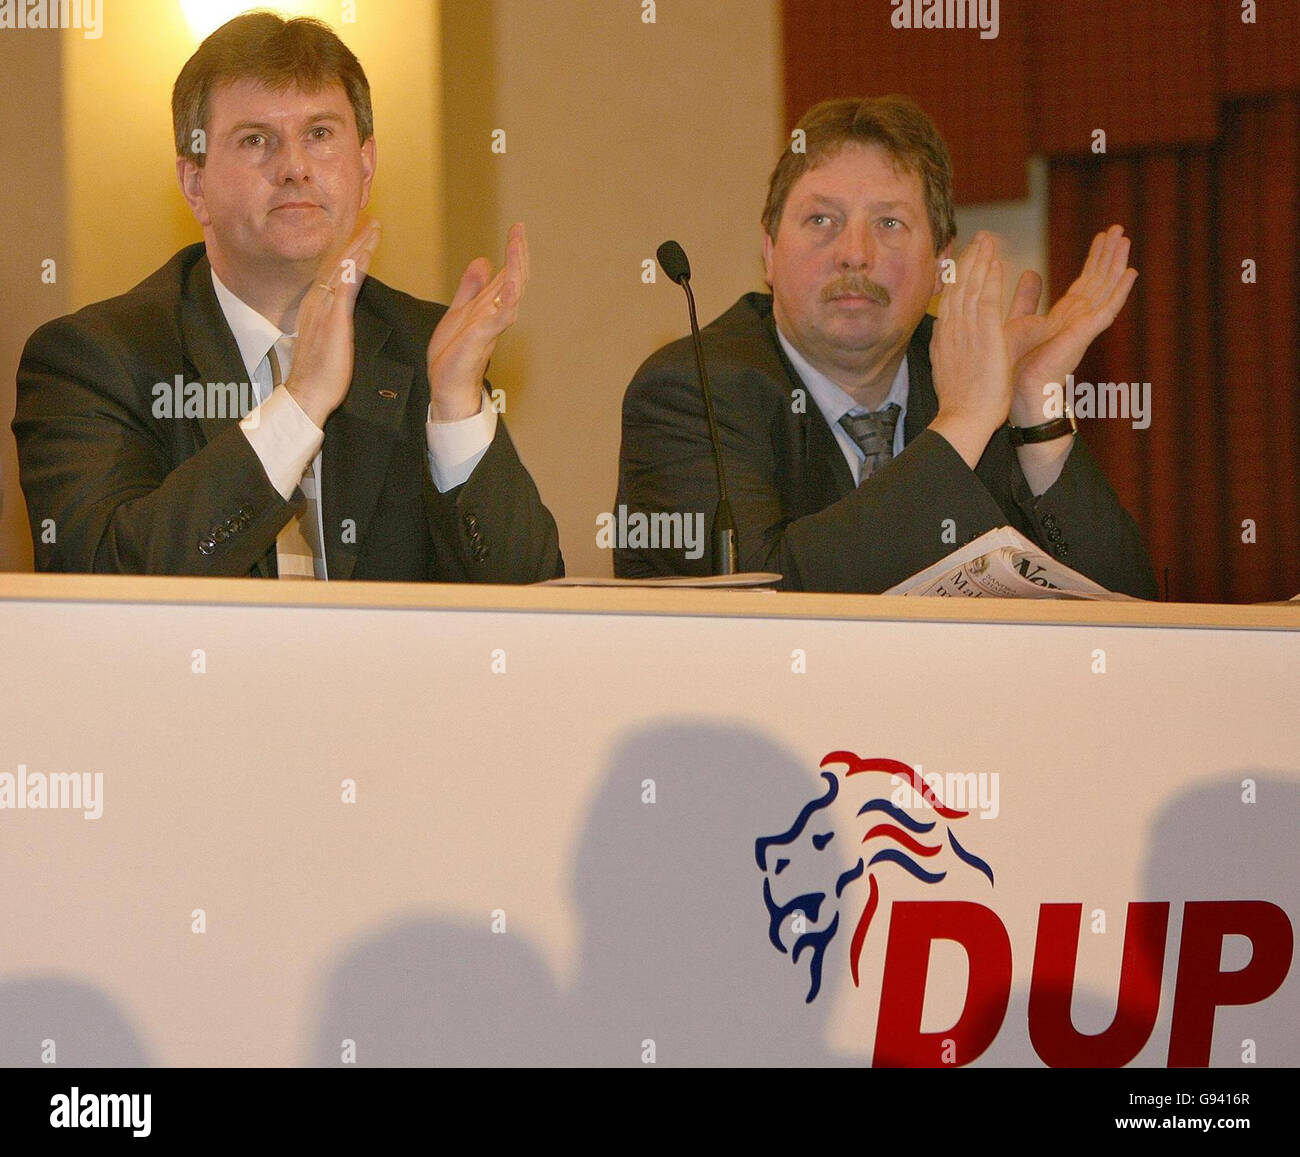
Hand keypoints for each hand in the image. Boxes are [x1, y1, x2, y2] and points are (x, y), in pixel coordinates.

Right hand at [284, 219, 381, 428]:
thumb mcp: (325, 343)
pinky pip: (346, 285)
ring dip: (359, 245)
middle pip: (336, 262)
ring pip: (342, 267)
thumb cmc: (319, 375)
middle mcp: (316, 301)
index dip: (345, 251)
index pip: (332, 272)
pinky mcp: (334, 319)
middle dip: (354, 239)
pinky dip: (356, 266)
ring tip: (374, 226)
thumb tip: (338, 322)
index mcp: (314, 306)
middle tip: (370, 219)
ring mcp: (323, 308)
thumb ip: (331, 327)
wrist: (307, 393)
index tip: (359, 236)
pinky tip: (366, 252)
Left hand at [427, 222, 528, 420]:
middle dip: (518, 253)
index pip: (508, 273)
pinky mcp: (483, 337)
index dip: (514, 251)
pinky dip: (508, 300)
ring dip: (516, 268)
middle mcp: (496, 313)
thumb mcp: (459, 311)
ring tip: (517, 246)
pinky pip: (501, 317)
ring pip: (512, 292)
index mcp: (490, 306)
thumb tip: (484, 260)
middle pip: (515, 278)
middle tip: (519, 230)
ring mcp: (492, 325)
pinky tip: (510, 284)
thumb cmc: (454, 354)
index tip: (517, 228)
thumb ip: (471, 288)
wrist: (447, 385)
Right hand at [929, 232, 1010, 467]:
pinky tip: (995, 261)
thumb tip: (944, 339)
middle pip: (957, 287)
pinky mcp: (983, 333)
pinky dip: (989, 277)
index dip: (957, 278)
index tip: (964, 261)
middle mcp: (950, 330)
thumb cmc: (962, 404)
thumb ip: (948, 350)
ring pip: (970, 287)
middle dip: (968, 261)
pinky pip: (986, 297)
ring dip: (979, 261)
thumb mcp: (948, 371)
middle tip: (978, 239)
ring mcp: (965, 330)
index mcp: (944, 339)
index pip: (950, 301)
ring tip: (987, 240)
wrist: (964, 418)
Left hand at [1004, 224, 1136, 425]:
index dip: (1094, 259)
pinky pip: (1107, 309)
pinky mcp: (1084, 335)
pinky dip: (1119, 291)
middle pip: (1098, 281)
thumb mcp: (1021, 321)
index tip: (1103, 236)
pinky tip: (1131, 273)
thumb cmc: (1017, 366)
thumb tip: (1032, 272)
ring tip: (1126, 239)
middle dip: (1108, 254)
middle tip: (1119, 227)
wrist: (1018, 394)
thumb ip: (1028, 299)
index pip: (1084, 282)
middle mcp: (1078, 320)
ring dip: (1116, 264)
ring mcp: (1083, 328)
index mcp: (1064, 317)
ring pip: (1105, 289)